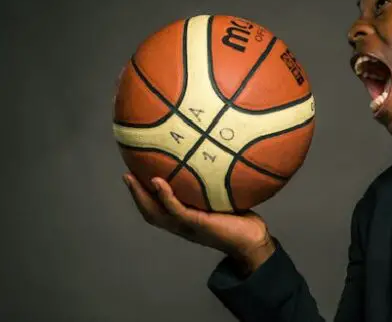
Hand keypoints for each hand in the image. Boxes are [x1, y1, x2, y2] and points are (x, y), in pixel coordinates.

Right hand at [123, 172, 274, 272]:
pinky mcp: (196, 223)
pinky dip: (165, 196)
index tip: (134, 177)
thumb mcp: (219, 202)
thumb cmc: (239, 221)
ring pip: (156, 212)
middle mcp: (181, 225)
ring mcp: (187, 225)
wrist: (252, 240)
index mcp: (184, 221)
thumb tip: (210, 166)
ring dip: (141, 195)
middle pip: (150, 212)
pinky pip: (175, 209)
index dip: (143, 196)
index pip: (157, 210)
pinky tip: (158, 181)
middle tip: (126, 174)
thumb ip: (210, 190)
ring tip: (132, 176)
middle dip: (135, 194)